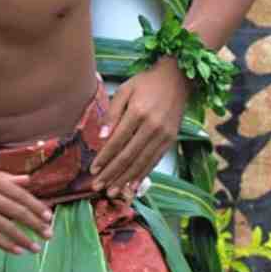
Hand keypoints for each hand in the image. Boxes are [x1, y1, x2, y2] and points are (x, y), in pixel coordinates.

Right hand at [0, 165, 53, 254]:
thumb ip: (4, 177)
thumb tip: (29, 180)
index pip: (20, 194)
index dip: (36, 207)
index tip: (49, 217)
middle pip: (17, 211)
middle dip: (36, 225)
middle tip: (49, 235)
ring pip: (6, 227)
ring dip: (24, 239)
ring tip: (37, 248)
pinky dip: (6, 244)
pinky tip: (18, 251)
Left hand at [93, 58, 187, 198]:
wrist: (177, 78)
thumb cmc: (147, 83)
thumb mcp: (124, 90)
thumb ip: (112, 113)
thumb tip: (101, 137)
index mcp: (139, 112)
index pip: (118, 141)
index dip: (104, 157)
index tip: (93, 169)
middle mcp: (153, 126)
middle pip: (129, 156)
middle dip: (112, 174)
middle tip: (98, 187)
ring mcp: (164, 135)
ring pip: (142, 162)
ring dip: (126, 179)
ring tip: (113, 192)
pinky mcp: (171, 140)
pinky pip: (155, 161)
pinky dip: (143, 175)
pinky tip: (132, 186)